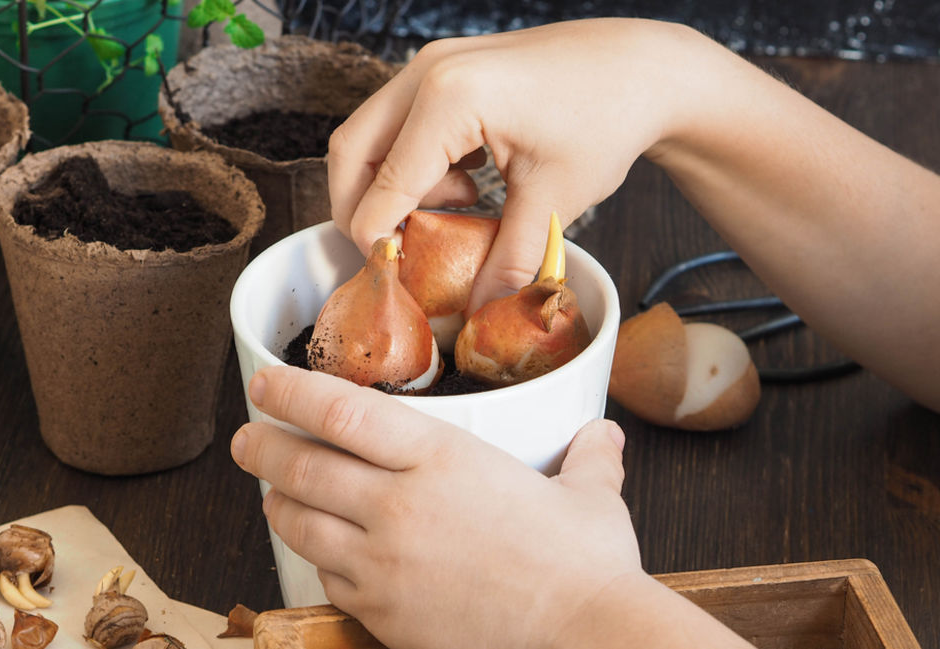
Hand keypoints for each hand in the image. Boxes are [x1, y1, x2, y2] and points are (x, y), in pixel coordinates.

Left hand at [230, 365, 641, 648]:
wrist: (585, 640)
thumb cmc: (587, 567)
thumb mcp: (590, 498)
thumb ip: (587, 458)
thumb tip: (604, 434)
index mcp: (441, 457)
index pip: (340, 411)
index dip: (291, 393)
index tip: (265, 385)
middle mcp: (399, 504)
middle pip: (302, 466)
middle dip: (261, 447)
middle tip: (246, 439)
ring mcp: (383, 563)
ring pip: (301, 523)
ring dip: (277, 502)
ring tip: (272, 493)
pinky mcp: (382, 613)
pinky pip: (328, 578)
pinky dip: (316, 559)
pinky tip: (322, 551)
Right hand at [328, 18, 704, 310]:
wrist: (642, 69)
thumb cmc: (606, 118)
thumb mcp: (555, 201)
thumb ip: (507, 262)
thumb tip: (476, 313)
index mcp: (450, 100)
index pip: (384, 187)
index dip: (379, 240)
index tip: (393, 277)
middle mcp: (427, 72)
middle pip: (351, 152)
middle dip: (361, 209)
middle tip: (395, 251)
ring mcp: (432, 63)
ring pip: (370, 135)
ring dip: (390, 184)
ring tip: (453, 209)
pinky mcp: (444, 67)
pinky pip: (399, 121)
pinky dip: (412, 161)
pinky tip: (465, 181)